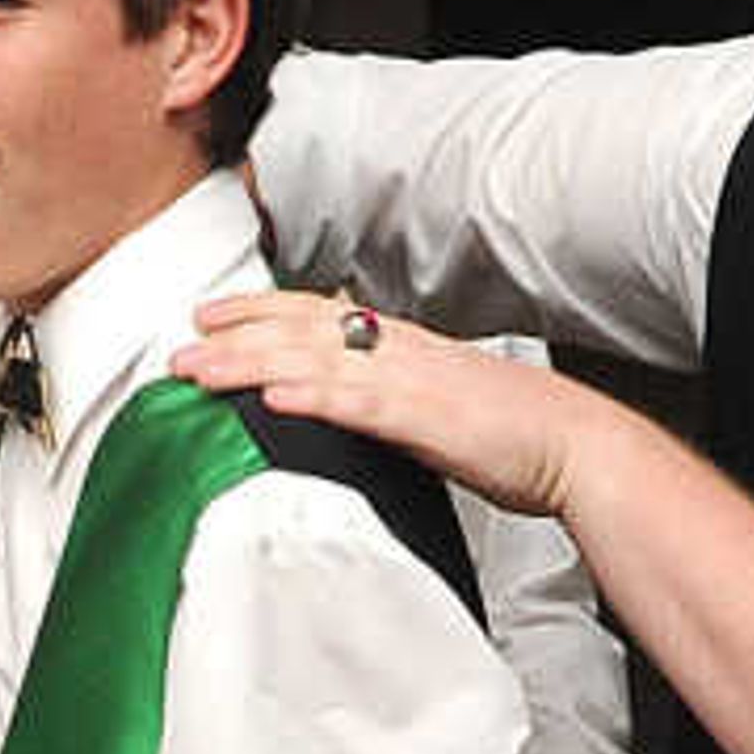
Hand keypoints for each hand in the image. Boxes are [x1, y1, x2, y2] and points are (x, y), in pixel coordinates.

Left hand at [174, 290, 583, 522]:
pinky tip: (272, 400)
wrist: (572, 443)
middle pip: (300, 329)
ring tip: (200, 370)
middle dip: (234, 334)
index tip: (211, 315)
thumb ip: (386, 402)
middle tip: (180, 343)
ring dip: (250, 363)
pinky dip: (313, 399)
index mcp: (399, 346)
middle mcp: (396, 351)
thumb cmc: (512, 432)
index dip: (258, 311)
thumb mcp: (435, 406)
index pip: (315, 314)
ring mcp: (408, 382)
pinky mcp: (424, 419)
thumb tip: (343, 410)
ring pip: (313, 361)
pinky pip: (359, 404)